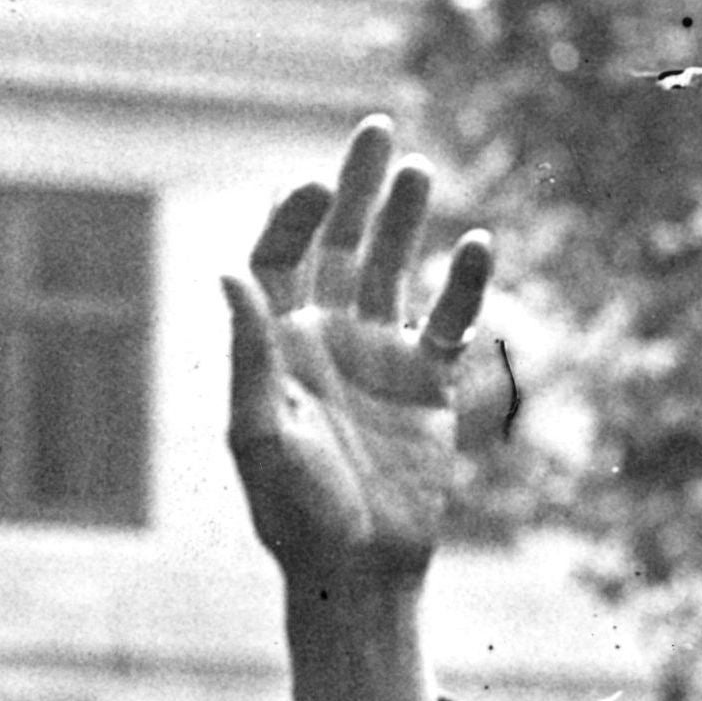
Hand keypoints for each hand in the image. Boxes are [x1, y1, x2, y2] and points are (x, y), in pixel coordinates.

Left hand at [224, 115, 491, 593]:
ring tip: (420, 170)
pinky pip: (450, 320)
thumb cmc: (295, 513)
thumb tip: (226, 277)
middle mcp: (325, 343)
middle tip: (375, 131)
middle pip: (338, 248)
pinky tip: (474, 245)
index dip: (291, 219)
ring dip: (407, 222)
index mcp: (276, 350)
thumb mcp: (259, 435)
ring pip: (394, 270)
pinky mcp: (429, 382)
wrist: (356, 569)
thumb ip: (248, 355)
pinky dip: (464, 285)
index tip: (313, 185)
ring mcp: (379, 358)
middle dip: (353, 192)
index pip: (279, 262)